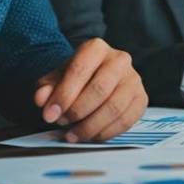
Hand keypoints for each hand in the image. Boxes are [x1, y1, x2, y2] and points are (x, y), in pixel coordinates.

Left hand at [32, 38, 147, 142]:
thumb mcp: (56, 79)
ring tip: (73, 135)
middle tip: (61, 124)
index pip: (80, 70)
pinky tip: (91, 136)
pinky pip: (126, 120)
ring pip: (114, 107)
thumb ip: (46, 88)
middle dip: (77, 111)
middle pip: (100, 89)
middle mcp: (120, 59)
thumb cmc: (75, 79)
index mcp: (96, 48)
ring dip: (90, 126)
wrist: (96, 79)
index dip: (63, 95)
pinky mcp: (141, 98)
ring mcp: (134, 79)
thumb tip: (41, 99)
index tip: (49, 115)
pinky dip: (106, 133)